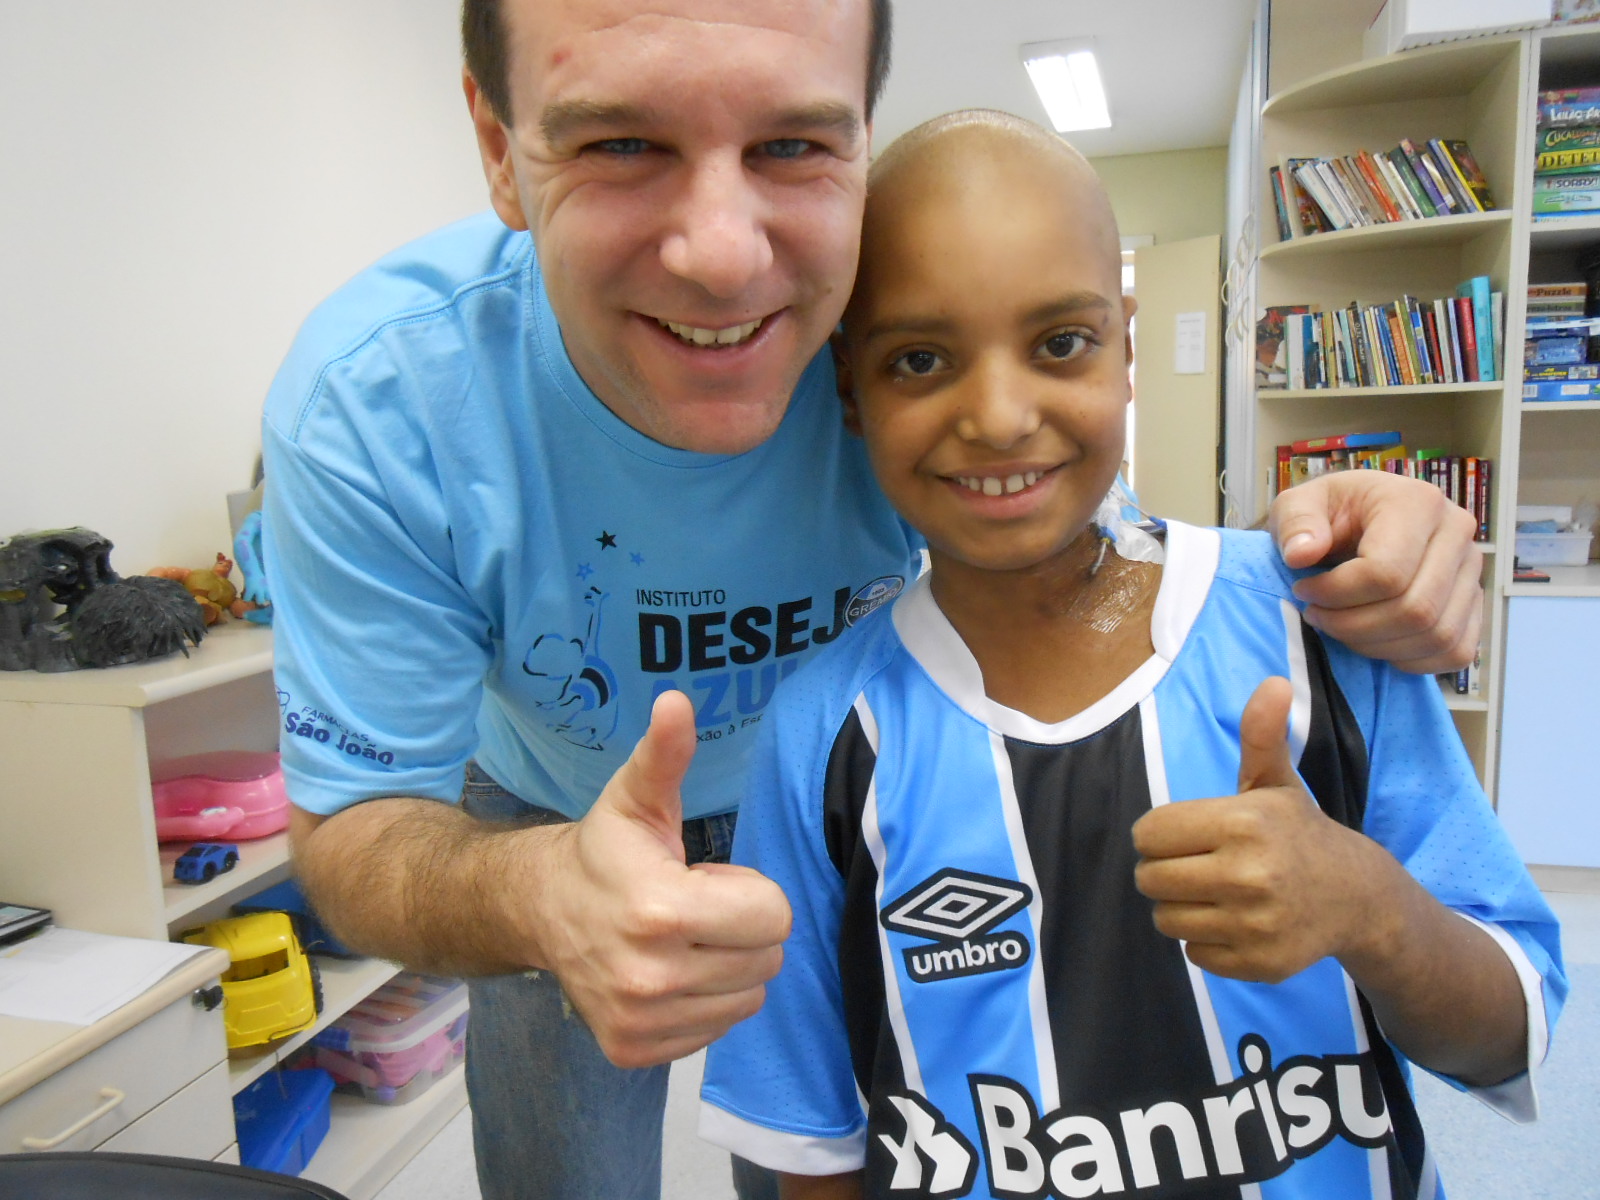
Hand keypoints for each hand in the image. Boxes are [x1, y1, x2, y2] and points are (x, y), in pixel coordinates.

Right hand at [530, 690, 791, 1067]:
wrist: (540, 909)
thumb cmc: (605, 851)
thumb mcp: (638, 796)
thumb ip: (665, 754)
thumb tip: (676, 701)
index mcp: (661, 912)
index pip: (774, 917)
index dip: (749, 892)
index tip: (707, 880)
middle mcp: (650, 978)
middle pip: (766, 960)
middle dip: (742, 930)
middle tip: (694, 910)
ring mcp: (640, 1021)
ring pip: (747, 1000)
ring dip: (728, 968)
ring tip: (682, 940)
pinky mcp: (634, 1051)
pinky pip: (716, 1031)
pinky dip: (704, 1004)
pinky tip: (669, 972)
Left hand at [1131, 677, 1380, 982]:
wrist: (1357, 897)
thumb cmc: (1299, 834)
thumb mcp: (1277, 783)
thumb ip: (1261, 735)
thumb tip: (1274, 682)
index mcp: (1243, 823)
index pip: (1149, 834)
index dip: (1158, 835)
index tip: (1185, 835)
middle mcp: (1248, 874)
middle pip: (1150, 878)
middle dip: (1164, 871)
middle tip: (1197, 865)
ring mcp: (1254, 924)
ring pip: (1166, 920)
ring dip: (1181, 908)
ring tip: (1215, 893)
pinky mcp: (1258, 963)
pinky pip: (1193, 955)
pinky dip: (1206, 942)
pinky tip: (1236, 922)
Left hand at [1267, 470, 1481, 672]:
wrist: (1357, 519)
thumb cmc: (1328, 512)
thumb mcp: (1296, 504)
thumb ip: (1295, 523)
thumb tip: (1302, 554)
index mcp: (1418, 502)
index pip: (1386, 573)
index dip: (1336, 594)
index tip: (1304, 590)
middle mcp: (1457, 533)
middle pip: (1416, 609)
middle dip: (1353, 626)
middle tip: (1317, 616)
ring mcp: (1472, 570)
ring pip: (1435, 635)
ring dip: (1377, 646)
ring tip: (1341, 627)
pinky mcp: (1474, 602)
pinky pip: (1455, 651)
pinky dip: (1411, 660)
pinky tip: (1374, 642)